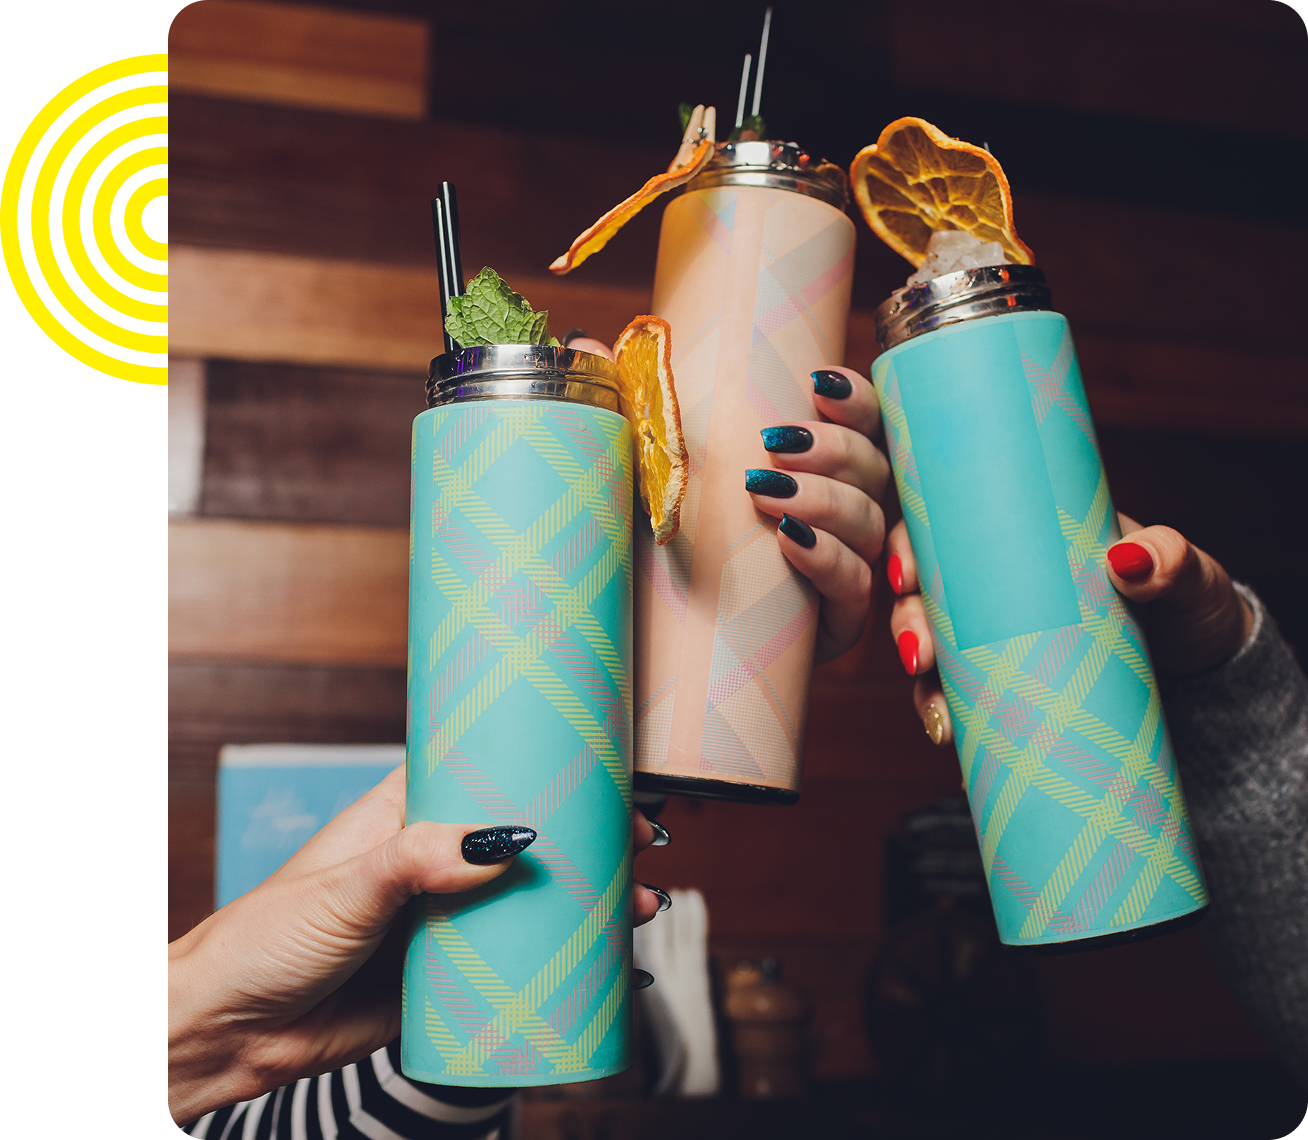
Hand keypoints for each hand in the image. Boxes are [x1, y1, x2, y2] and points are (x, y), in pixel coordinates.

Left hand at [163, 764, 666, 1122]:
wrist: (225, 1035)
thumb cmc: (265, 937)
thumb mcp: (346, 888)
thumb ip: (420, 861)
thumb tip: (508, 839)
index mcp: (405, 813)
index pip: (486, 770)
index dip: (548, 765)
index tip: (607, 771)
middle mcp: (432, 859)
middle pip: (524, 836)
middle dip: (587, 838)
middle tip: (642, 843)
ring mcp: (442, 918)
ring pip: (528, 901)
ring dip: (586, 901)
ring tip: (642, 906)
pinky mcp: (444, 976)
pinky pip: (514, 963)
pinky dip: (561, 961)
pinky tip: (608, 965)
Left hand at [574, 332, 892, 666]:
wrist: (652, 637)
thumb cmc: (660, 539)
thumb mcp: (644, 467)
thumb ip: (628, 404)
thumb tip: (587, 342)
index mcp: (813, 467)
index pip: (862, 421)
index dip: (853, 399)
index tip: (816, 384)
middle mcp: (838, 511)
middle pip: (873, 466)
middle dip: (833, 449)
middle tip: (775, 444)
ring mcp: (842, 567)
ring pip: (868, 522)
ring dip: (825, 500)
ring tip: (765, 492)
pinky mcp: (833, 622)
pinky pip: (856, 589)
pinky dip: (830, 561)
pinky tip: (792, 544)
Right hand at [885, 513, 1255, 745]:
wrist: (1213, 680)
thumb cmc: (1189, 606)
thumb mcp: (1186, 575)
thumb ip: (1168, 559)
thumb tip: (1130, 561)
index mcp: (1022, 541)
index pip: (945, 531)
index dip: (908, 548)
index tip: (906, 574)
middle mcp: (996, 593)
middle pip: (923, 598)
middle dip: (905, 626)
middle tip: (920, 656)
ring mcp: (998, 647)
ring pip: (932, 659)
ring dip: (921, 687)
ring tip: (939, 719)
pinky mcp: (1011, 696)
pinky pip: (964, 707)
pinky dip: (950, 723)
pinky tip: (950, 740)